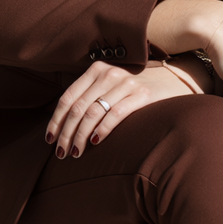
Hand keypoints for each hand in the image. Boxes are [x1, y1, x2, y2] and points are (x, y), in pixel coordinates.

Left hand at [46, 59, 203, 158]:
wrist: (172, 80)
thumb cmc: (135, 90)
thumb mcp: (109, 86)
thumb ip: (89, 96)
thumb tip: (60, 120)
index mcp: (95, 71)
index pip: (68, 97)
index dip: (56, 120)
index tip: (50, 139)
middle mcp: (108, 74)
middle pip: (78, 108)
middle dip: (66, 133)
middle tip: (61, 153)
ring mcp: (125, 83)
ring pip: (93, 113)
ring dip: (81, 136)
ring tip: (76, 152)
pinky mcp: (142, 95)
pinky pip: (115, 114)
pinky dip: (102, 129)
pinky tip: (95, 142)